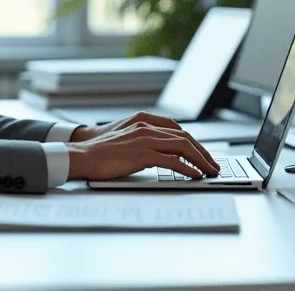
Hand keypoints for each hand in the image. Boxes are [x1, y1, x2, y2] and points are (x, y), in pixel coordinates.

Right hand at [66, 116, 220, 180]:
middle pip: (185, 136)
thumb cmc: (100, 151)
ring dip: (200, 160)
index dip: (193, 141)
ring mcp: (145, 139)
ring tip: (209, 171)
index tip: (202, 153)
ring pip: (183, 146)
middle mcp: (147, 126)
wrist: (82, 155)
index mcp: (143, 120)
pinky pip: (172, 161)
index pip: (177, 128)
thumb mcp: (126, 139)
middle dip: (202, 151)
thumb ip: (144, 140)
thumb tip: (162, 154)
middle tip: (213, 164)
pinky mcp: (142, 154)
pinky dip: (187, 168)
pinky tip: (195, 175)